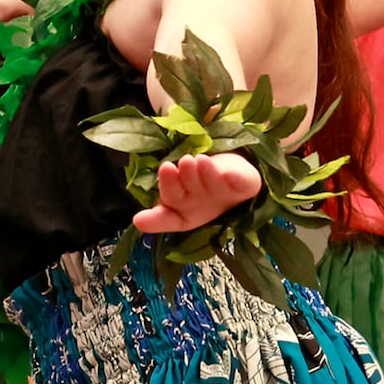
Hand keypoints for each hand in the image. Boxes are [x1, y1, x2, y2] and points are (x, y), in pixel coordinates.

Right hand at [132, 154, 261, 234]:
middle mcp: (200, 207)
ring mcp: (223, 197)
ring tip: (191, 161)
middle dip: (174, 183)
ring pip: (209, 187)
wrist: (233, 178)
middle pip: (183, 197)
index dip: (154, 222)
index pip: (167, 219)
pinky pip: (240, 183)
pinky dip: (234, 178)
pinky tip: (227, 174)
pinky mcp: (245, 186)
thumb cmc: (198, 183)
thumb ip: (163, 184)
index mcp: (182, 212)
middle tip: (169, 166)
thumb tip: (140, 212)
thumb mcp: (176, 187)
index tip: (138, 220)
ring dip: (200, 174)